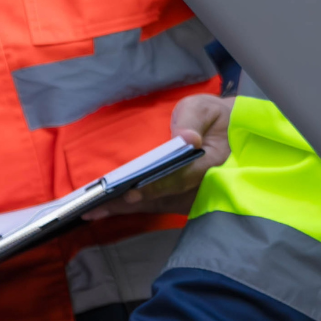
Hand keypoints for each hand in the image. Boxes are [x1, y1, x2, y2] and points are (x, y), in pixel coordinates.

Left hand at [83, 93, 235, 219]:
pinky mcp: (180, 201)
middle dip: (128, 204)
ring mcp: (190, 198)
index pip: (181, 178)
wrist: (229, 134)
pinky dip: (130, 208)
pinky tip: (105, 209)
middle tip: (95, 209)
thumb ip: (194, 120)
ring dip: (124, 209)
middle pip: (161, 200)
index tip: (132, 193)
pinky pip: (154, 206)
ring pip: (155, 207)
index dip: (156, 186)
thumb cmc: (212, 119)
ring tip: (92, 211)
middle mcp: (200, 188)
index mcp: (210, 164)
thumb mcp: (205, 109)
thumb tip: (187, 138)